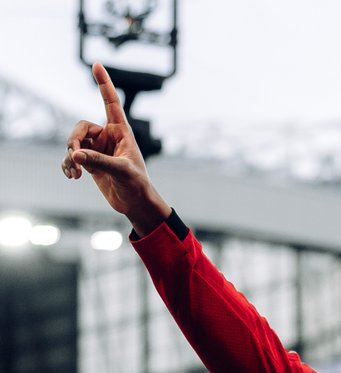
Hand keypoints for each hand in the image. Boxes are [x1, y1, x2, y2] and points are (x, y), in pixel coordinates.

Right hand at [61, 62, 170, 234]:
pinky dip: (68, 165)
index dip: (104, 84)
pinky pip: (72, 157)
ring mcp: (98, 149)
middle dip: (73, 141)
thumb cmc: (137, 185)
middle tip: (75, 157)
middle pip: (81, 127)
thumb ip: (99, 162)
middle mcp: (107, 137)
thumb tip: (75, 155)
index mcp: (120, 132)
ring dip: (70, 157)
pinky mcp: (91, 162)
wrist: (135, 204)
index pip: (110, 102)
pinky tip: (71, 176)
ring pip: (73, 144)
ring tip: (74, 173)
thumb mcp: (122, 172)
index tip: (97, 64)